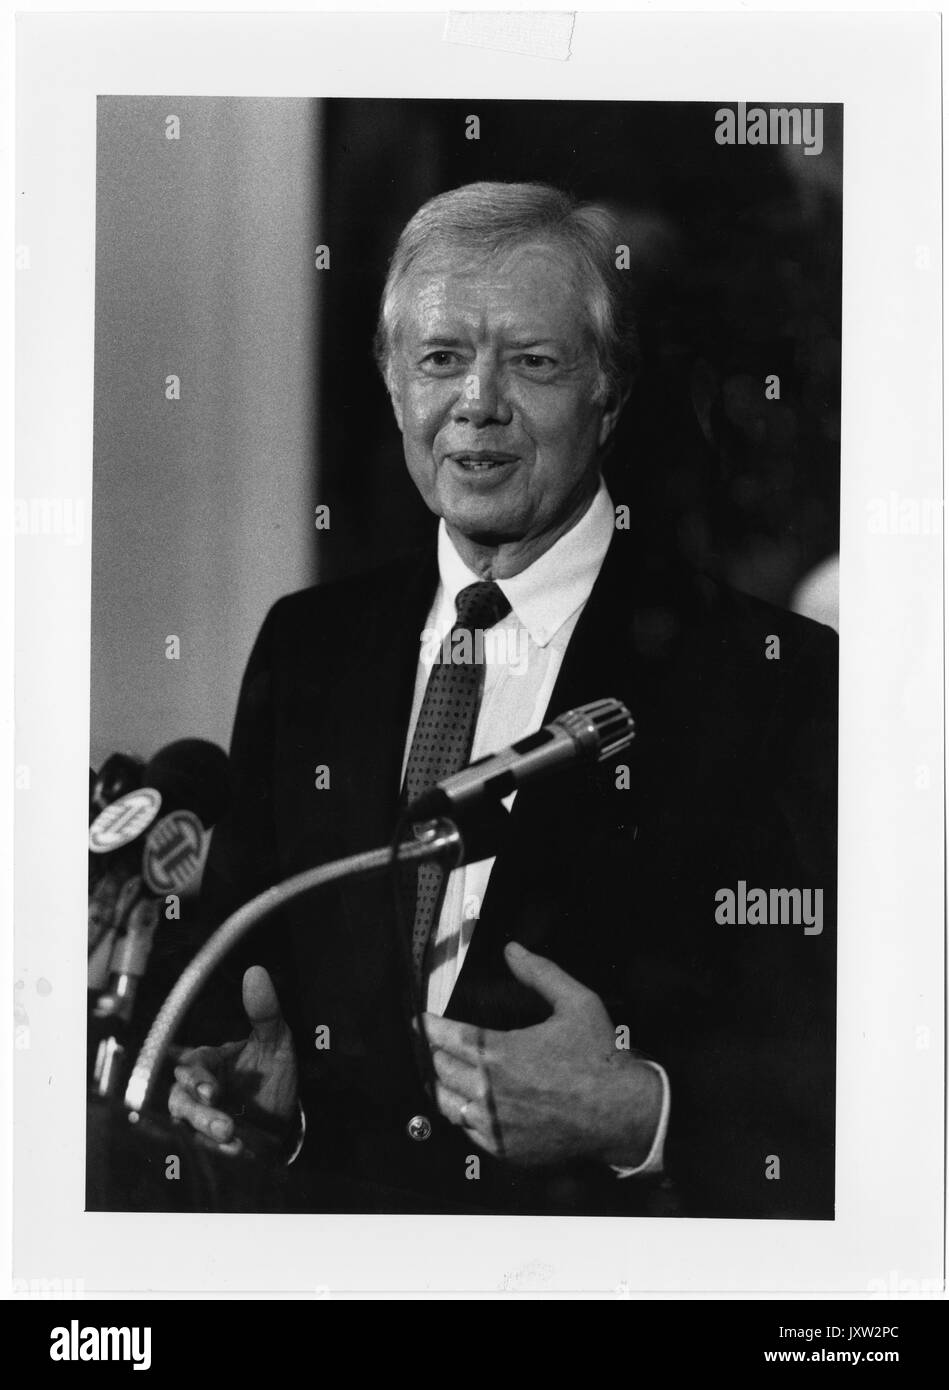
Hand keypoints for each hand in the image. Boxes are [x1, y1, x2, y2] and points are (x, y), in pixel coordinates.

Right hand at [168, 965, 297, 1156]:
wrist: (285, 1118)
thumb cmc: (273, 1073)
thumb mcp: (276, 1040)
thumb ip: (265, 1011)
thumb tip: (256, 972)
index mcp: (210, 1060)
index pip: (191, 1064)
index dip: (196, 1077)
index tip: (212, 1090)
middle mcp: (199, 1088)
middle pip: (180, 1097)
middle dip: (199, 1111)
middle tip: (224, 1122)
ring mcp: (200, 1116)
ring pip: (187, 1122)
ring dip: (207, 1130)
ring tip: (231, 1135)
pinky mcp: (206, 1142)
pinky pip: (202, 1146)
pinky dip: (220, 1149)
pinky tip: (240, 1149)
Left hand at [422, 942, 662, 1168]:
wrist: (622, 1112)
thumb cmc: (599, 1057)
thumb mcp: (576, 1002)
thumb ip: (539, 974)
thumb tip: (512, 950)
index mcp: (500, 1053)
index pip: (444, 1037)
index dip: (427, 1026)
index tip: (419, 1021)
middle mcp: (489, 1091)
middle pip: (441, 1069)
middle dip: (438, 1053)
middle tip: (440, 1044)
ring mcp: (494, 1124)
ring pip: (447, 1104)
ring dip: (445, 1085)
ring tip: (448, 1073)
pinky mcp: (503, 1148)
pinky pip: (467, 1131)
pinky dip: (465, 1115)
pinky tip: (473, 1104)